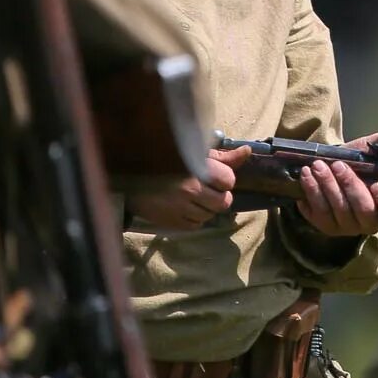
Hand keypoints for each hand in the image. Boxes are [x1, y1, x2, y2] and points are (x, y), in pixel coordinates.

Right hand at [128, 144, 250, 228]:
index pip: (228, 180)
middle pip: (223, 202)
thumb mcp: (194, 154)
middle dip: (219, 196)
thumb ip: (223, 157)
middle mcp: (189, 190)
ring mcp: (179, 208)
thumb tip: (247, 151)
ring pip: (210, 215)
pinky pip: (195, 225)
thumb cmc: (166, 161)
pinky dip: (194, 218)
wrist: (129, 177)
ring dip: (206, 208)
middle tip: (208, 190)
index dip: (224, 179)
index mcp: (196, 169)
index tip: (215, 176)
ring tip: (194, 198)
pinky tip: (185, 208)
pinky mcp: (171, 222)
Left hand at [297, 129, 377, 235]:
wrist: (338, 166)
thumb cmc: (364, 160)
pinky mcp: (328, 226)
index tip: (376, 184)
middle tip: (338, 165)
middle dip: (349, 186)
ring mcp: (349, 227)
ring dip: (327, 187)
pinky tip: (307, 177)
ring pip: (338, 211)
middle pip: (364, 211)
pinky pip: (318, 214)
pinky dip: (311, 194)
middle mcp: (373, 223)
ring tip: (317, 166)